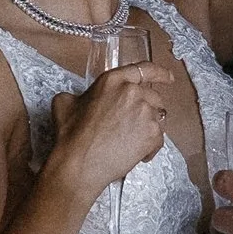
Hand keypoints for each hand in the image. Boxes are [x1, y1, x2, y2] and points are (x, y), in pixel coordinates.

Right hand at [44, 63, 170, 203]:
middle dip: (146, 109)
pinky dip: (150, 147)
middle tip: (132, 125)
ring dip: (147, 128)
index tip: (168, 78)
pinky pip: (159, 138)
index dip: (159, 73)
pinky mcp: (152, 134)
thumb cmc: (70, 135)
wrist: (79, 164)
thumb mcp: (64, 103)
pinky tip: (135, 154)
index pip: (143, 69)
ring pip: (157, 118)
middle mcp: (133, 92)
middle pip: (153, 96)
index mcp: (113, 80)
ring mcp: (145, 113)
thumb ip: (80, 95)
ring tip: (130, 142)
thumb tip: (83, 99)